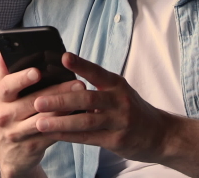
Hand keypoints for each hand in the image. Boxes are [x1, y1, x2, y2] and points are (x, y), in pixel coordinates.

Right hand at [0, 53, 81, 177]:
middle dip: (57, 92)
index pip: (7, 86)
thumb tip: (3, 53)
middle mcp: (5, 116)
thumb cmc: (12, 117)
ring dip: (66, 108)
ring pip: (45, 118)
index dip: (22, 79)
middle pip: (32, 102)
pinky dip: (67, 125)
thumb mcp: (4, 98)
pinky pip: (52, 133)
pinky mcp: (32, 146)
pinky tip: (81, 116)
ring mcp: (17, 133)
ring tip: (83, 98)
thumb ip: (5, 75)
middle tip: (77, 83)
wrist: (11, 155)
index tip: (37, 72)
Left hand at [31, 53, 172, 163]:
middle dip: (61, 100)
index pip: (97, 72)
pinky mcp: (117, 141)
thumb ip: (97, 87)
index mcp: (117, 85)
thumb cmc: (131, 109)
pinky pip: (89, 138)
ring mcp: (119, 122)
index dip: (81, 64)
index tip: (64, 57)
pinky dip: (70, 136)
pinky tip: (54, 134)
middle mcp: (119, 101)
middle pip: (87, 99)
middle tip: (39, 100)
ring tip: (40, 122)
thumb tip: (65, 80)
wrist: (159, 134)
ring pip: (86, 121)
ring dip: (61, 122)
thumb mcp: (119, 92)